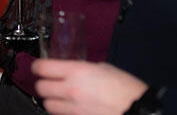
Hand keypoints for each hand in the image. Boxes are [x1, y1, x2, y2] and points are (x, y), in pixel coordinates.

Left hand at [32, 60, 147, 114]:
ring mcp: (73, 109)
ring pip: (48, 106)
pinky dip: (62, 113)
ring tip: (60, 98)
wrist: (139, 111)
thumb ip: (82, 69)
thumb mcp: (104, 69)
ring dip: (52, 101)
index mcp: (77, 72)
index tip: (38, 67)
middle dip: (43, 84)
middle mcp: (71, 90)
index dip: (37, 66)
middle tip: (49, 82)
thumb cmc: (127, 90)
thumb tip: (71, 71)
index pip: (42, 67)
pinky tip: (71, 109)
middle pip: (40, 88)